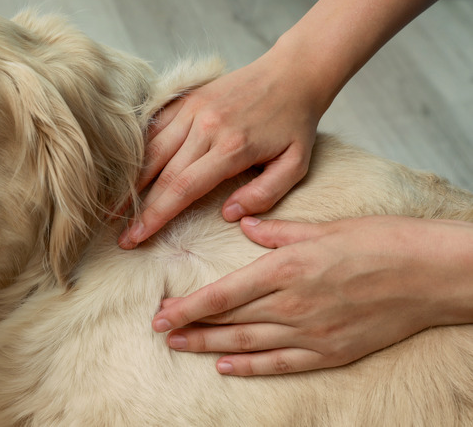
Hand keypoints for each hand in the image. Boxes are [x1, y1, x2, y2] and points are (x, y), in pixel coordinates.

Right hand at [118, 51, 319, 249]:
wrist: (293, 73)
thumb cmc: (295, 123)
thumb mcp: (296, 165)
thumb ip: (264, 194)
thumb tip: (229, 215)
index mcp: (231, 148)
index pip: (182, 189)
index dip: (155, 216)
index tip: (136, 237)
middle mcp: (206, 127)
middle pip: (161, 175)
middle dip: (138, 209)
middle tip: (121, 236)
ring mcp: (193, 110)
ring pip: (151, 151)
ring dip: (130, 182)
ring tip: (114, 208)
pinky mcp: (187, 99)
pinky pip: (155, 128)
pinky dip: (139, 152)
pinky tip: (127, 173)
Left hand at [152, 216, 472, 375]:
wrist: (430, 274)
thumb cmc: (380, 242)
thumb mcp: (323, 227)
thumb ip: (277, 231)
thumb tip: (245, 224)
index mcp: (287, 269)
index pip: (223, 293)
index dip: (188, 306)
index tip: (160, 313)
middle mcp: (292, 304)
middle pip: (229, 320)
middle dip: (191, 326)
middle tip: (161, 330)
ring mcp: (310, 333)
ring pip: (247, 343)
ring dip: (209, 346)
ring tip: (181, 346)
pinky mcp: (329, 352)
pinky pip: (280, 364)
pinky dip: (250, 366)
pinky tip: (225, 366)